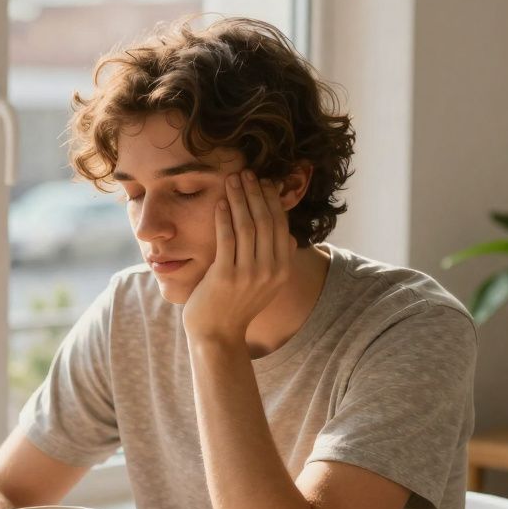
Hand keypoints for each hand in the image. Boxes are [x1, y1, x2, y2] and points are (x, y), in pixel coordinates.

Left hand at [181, 169, 295, 343]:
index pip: (279, 225)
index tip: (262, 182)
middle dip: (255, 193)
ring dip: (239, 199)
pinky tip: (220, 203)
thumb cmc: (236, 306)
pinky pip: (226, 239)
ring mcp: (249, 274)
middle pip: (265, 221)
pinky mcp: (226, 276)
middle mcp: (270, 270)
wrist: (217, 335)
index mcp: (281, 269)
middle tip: (246, 173)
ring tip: (231, 180)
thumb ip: (276, 261)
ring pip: (246, 226)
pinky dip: (224, 217)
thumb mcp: (264, 284)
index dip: (271, 200)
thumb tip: (290, 238)